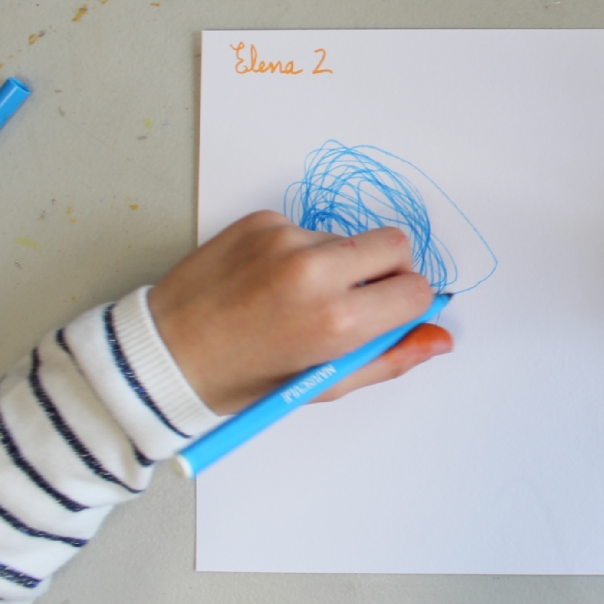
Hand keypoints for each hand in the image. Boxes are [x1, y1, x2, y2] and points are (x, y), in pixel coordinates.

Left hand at [148, 211, 449, 413]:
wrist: (164, 355)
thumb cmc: (244, 381)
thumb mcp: (323, 383)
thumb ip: (389, 358)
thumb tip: (440, 339)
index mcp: (338, 321)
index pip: (415, 290)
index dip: (406, 305)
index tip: (387, 316)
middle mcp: (316, 271)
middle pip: (395, 244)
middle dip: (388, 270)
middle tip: (359, 298)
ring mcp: (287, 240)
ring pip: (349, 239)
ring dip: (340, 263)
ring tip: (298, 297)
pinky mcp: (262, 220)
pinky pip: (308, 229)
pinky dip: (301, 251)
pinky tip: (272, 281)